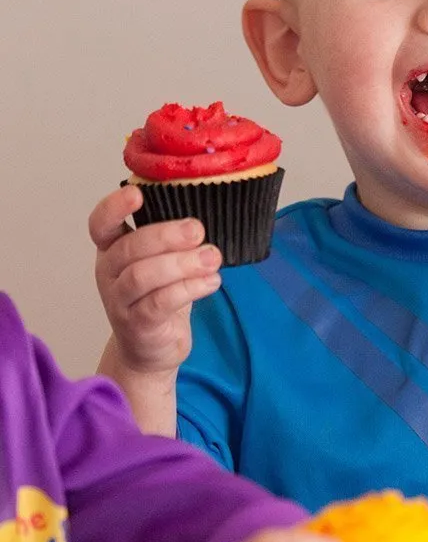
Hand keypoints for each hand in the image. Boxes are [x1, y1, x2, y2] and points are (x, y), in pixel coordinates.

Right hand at [88, 184, 220, 375]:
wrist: (152, 348)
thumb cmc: (160, 294)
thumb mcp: (163, 261)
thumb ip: (174, 240)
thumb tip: (206, 216)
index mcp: (113, 249)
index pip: (101, 224)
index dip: (113, 207)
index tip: (137, 193)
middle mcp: (109, 272)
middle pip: (129, 248)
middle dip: (166, 236)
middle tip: (198, 230)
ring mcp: (120, 300)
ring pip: (143, 276)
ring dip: (182, 264)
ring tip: (213, 258)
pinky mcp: (138, 324)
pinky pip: (160, 303)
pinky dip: (189, 289)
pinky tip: (212, 281)